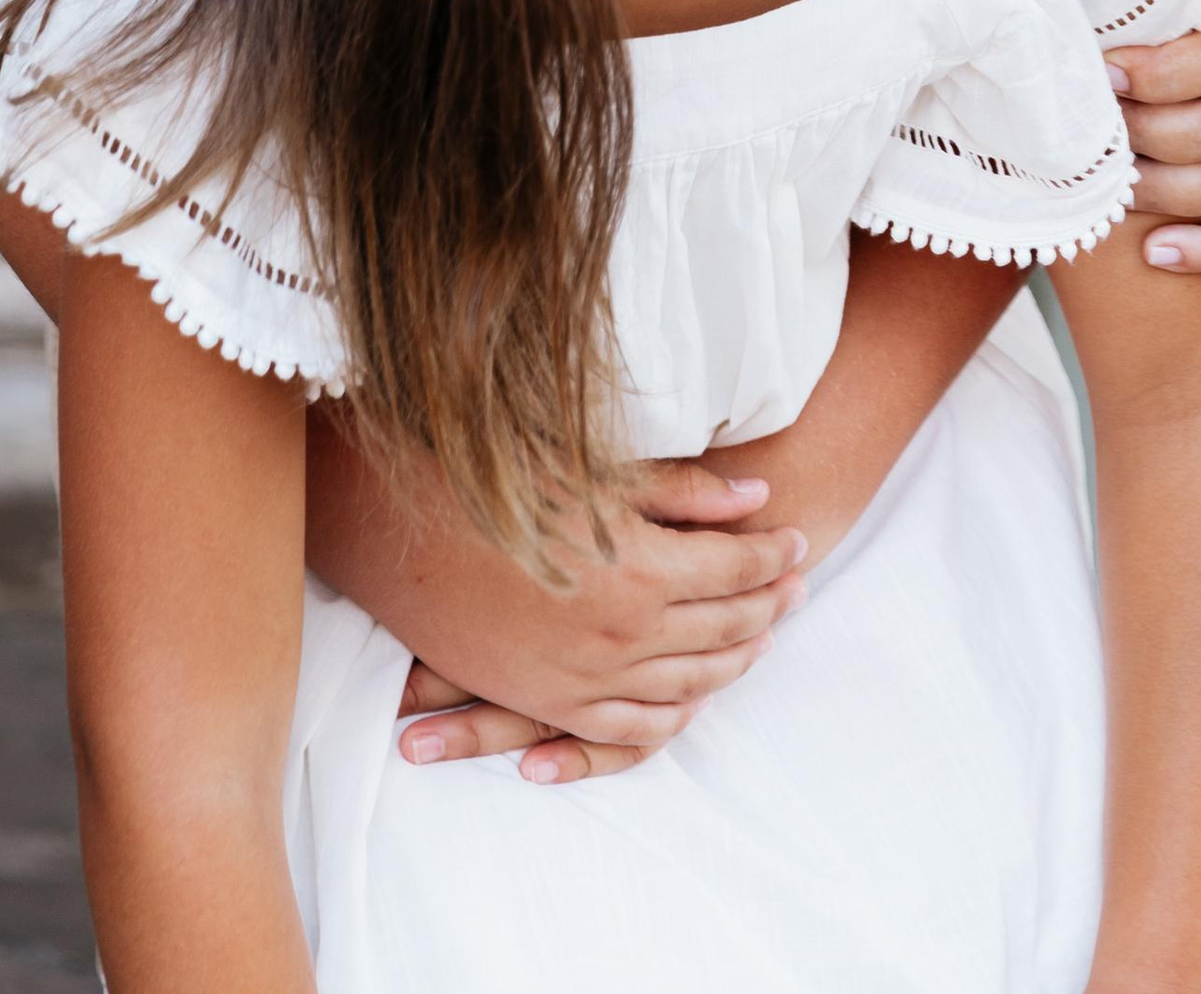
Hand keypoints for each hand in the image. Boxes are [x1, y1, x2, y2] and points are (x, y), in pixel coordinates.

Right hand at [306, 429, 806, 785]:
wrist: (399, 528)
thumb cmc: (498, 482)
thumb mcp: (598, 472)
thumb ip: (684, 493)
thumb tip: (757, 499)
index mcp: (640, 573)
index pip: (736, 570)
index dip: (774, 551)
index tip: (798, 534)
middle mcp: (622, 637)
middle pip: (723, 627)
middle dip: (769, 603)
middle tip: (800, 583)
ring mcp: (586, 679)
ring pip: (687, 682)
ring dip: (733, 660)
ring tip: (764, 636)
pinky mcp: (550, 701)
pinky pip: (630, 727)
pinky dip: (673, 714)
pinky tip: (694, 697)